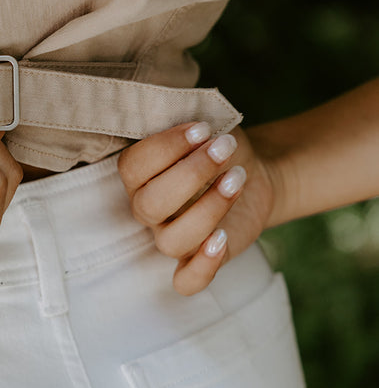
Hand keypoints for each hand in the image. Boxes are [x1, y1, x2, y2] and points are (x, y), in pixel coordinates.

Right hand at [117, 122, 279, 295]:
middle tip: (224, 149)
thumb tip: (182, 106)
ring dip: (208, 209)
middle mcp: (147, 210)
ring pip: (171, 241)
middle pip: (148, 206)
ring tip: (238, 178)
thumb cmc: (220, 143)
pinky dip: (203, 267)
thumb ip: (186, 112)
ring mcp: (170, 237)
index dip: (165, 148)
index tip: (202, 129)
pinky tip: (223, 239)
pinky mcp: (198, 260)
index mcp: (139, 175)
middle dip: (190, 175)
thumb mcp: (205, 121)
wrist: (253, 169)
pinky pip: (186, 281)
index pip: (133, 167)